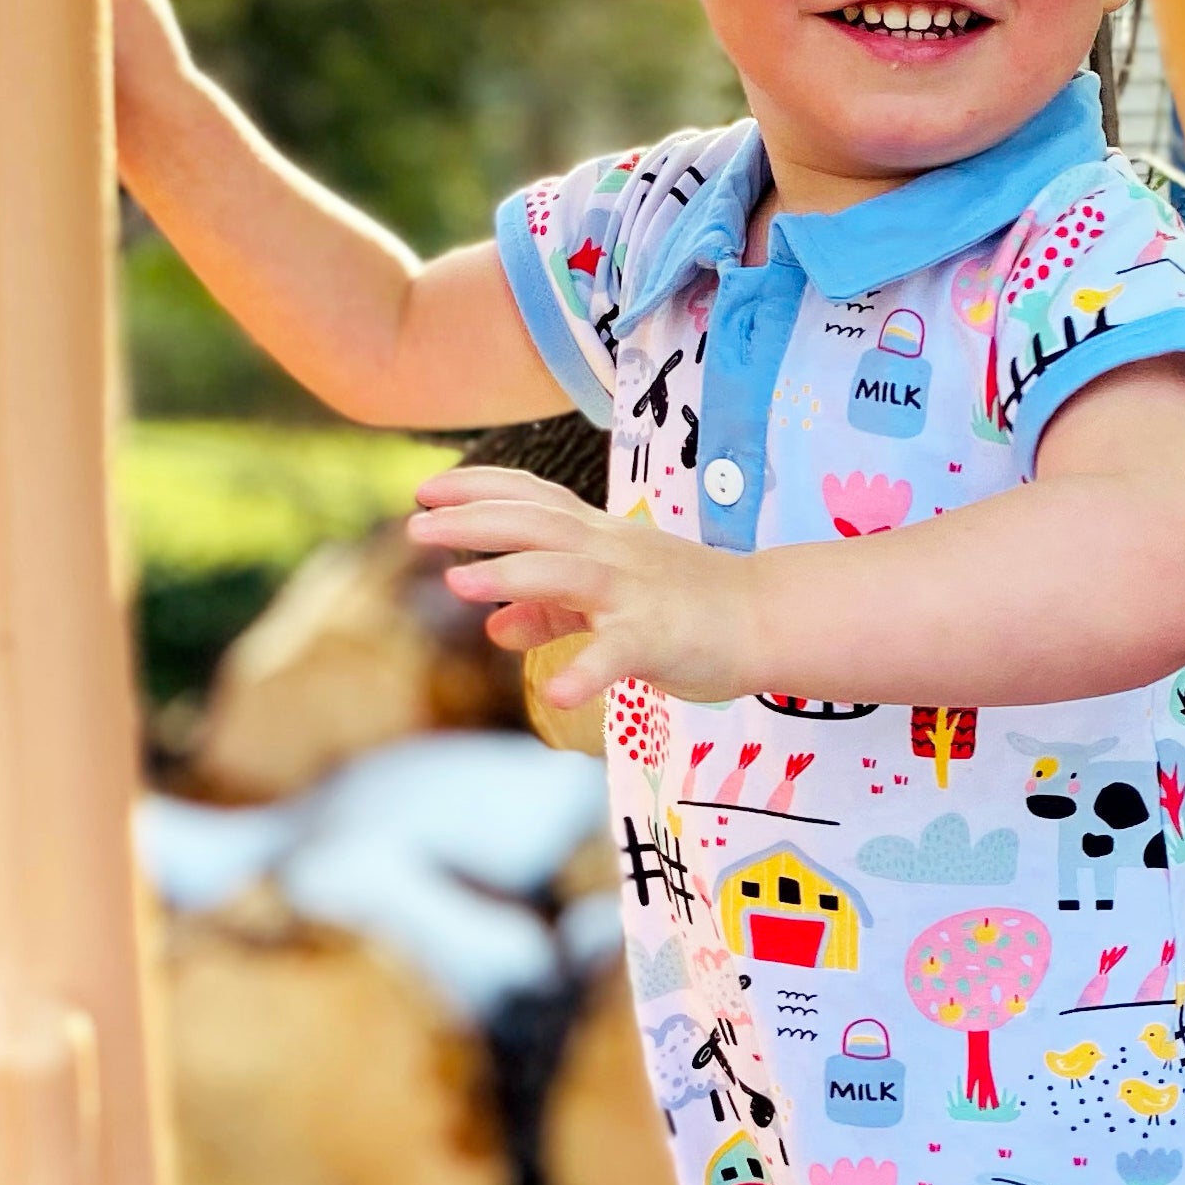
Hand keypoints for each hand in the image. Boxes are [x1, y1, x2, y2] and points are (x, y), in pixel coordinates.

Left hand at [408, 467, 758, 707]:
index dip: (478, 489)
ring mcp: (635, 593)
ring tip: (458, 585)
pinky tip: (560, 695)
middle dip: (474, 522)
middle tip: (416, 528)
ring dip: (511, 577)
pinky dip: (588, 672)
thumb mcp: (612, 600)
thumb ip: (550, 613)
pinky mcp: (659, 638)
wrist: (768, 618)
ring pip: (567, 575)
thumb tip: (493, 628)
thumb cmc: (689, 607)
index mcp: (599, 539)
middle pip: (536, 526)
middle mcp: (611, 554)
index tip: (426, 490)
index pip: (531, 499)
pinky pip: (619, 653)